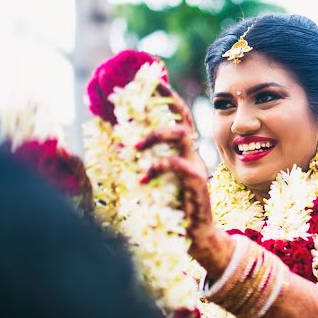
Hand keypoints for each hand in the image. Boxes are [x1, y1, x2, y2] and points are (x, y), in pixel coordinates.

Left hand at [136, 92, 233, 277]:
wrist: (198, 237)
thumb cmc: (177, 210)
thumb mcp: (160, 183)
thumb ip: (148, 164)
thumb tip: (119, 148)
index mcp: (185, 153)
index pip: (180, 117)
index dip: (169, 98)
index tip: (154, 80)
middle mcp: (193, 155)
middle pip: (183, 119)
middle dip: (165, 104)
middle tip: (139, 101)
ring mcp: (196, 167)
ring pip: (181, 135)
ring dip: (155, 135)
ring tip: (133, 146)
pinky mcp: (196, 183)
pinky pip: (178, 165)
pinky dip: (157, 168)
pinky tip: (142, 179)